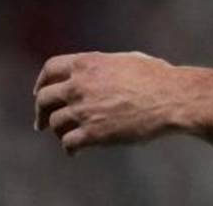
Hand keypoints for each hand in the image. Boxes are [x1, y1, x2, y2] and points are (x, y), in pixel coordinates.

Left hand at [33, 51, 186, 154]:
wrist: (172, 98)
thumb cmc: (157, 77)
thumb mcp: (127, 60)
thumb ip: (103, 65)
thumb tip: (94, 72)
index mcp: (88, 63)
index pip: (50, 69)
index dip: (42, 82)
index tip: (40, 92)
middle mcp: (80, 85)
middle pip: (44, 98)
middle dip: (41, 111)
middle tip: (42, 122)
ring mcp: (84, 110)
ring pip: (55, 123)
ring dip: (59, 131)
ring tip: (67, 137)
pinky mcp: (93, 134)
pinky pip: (68, 143)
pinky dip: (69, 149)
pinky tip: (76, 152)